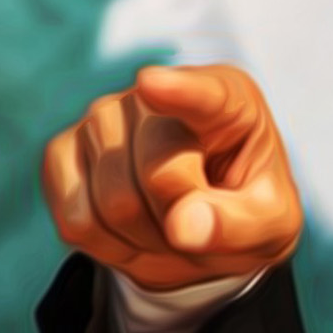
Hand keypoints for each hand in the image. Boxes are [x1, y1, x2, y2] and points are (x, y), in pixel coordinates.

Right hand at [41, 64, 302, 290]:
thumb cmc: (248, 212)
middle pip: (157, 176)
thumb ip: (239, 224)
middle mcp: (155, 94)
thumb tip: (184, 227)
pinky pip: (77, 220)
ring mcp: (101, 117)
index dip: (178, 92)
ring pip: (113, 204)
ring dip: (148, 238)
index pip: (203, 95)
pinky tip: (133, 228)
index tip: (153, 85)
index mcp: (228, 99)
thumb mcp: (270, 224)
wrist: (202, 229)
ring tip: (171, 223)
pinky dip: (109, 247)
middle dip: (182, 220)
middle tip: (202, 221)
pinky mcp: (61, 152)